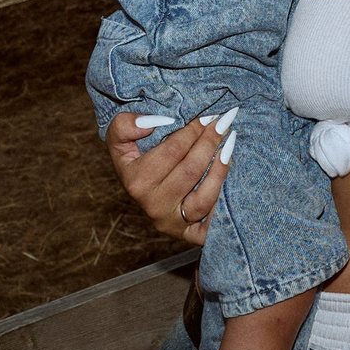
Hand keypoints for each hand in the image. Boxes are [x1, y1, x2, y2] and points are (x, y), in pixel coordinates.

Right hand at [106, 110, 232, 244]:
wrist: (142, 188)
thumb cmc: (136, 157)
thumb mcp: (120, 138)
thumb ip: (125, 125)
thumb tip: (154, 123)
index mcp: (135, 181)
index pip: (171, 151)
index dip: (193, 130)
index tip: (208, 115)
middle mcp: (153, 206)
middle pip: (191, 170)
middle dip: (210, 142)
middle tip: (224, 122)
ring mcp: (171, 223)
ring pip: (203, 198)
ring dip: (221, 168)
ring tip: (230, 143)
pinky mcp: (189, 235)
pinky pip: (211, 225)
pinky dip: (222, 203)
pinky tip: (229, 180)